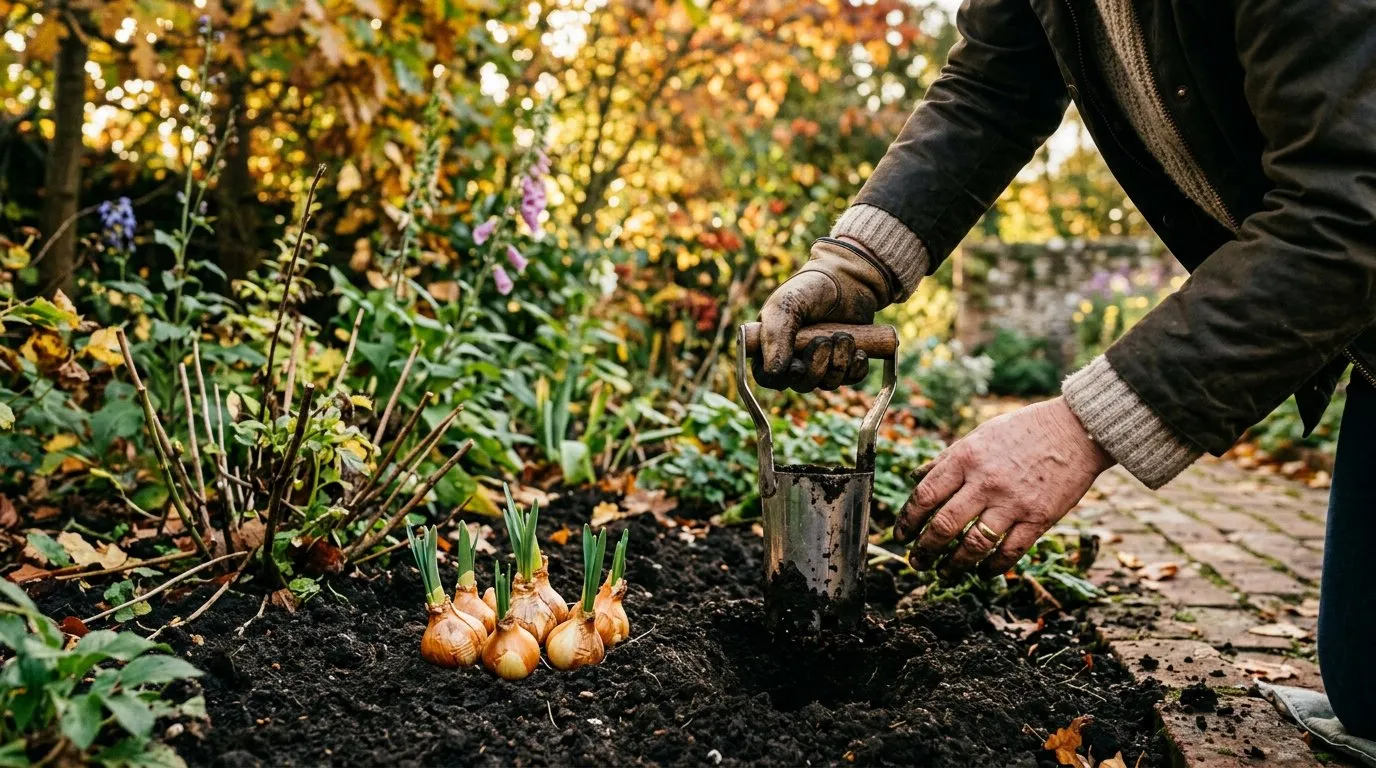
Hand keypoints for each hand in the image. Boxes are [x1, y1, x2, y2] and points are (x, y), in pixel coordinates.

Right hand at [755, 237, 890, 391]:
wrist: (848, 278)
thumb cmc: (810, 288)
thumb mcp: (786, 305)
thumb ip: (775, 336)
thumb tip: (773, 371)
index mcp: (773, 345)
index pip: (768, 378)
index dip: (782, 378)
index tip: (797, 364)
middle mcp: (795, 358)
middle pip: (801, 384)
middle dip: (816, 366)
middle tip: (825, 340)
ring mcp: (822, 362)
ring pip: (827, 383)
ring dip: (838, 363)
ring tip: (844, 336)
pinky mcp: (846, 361)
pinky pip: (851, 379)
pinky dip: (855, 368)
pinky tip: (859, 351)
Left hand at [894, 397, 1114, 578]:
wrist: (1075, 430)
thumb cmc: (1024, 430)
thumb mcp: (979, 436)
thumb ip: (947, 459)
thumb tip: (916, 476)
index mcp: (966, 458)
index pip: (925, 496)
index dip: (908, 521)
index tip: (901, 536)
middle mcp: (985, 482)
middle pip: (943, 525)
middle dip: (925, 549)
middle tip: (916, 561)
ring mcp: (1013, 503)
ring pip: (973, 545)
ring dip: (953, 564)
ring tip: (943, 571)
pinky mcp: (1038, 519)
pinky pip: (1009, 552)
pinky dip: (991, 567)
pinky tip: (981, 571)